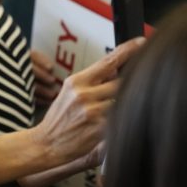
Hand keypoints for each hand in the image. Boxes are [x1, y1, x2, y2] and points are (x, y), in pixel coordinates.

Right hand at [31, 37, 143, 167]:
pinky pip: (119, 118)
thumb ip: (91, 82)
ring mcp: (92, 111)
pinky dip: (120, 120)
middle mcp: (84, 94)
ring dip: (124, 104)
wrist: (46, 144)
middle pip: (122, 82)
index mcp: (76, 82)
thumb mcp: (68, 93)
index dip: (128, 50)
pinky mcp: (99, 129)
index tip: (141, 43)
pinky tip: (112, 124)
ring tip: (112, 111)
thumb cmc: (58, 119)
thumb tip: (115, 70)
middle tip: (131, 87)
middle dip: (128, 85)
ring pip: (123, 100)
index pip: (108, 61)